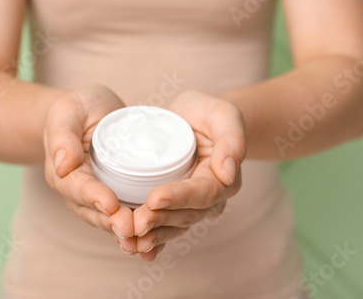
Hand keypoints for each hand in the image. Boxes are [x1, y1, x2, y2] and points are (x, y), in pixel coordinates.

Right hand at [43, 85, 137, 254]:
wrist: (91, 113)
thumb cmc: (79, 108)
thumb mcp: (68, 110)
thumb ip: (63, 133)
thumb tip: (62, 164)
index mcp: (63, 171)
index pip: (77, 187)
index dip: (94, 197)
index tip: (111, 204)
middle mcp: (77, 189)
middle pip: (93, 211)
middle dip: (112, 222)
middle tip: (131, 229)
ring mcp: (95, 197)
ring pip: (109, 220)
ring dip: (125, 233)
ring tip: (144, 242)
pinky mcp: (114, 198)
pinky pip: (122, 218)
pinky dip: (136, 233)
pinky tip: (153, 246)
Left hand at [133, 90, 245, 260]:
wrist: (196, 119)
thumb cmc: (209, 113)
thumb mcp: (224, 115)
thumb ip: (231, 139)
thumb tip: (228, 172)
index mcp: (224, 177)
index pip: (203, 193)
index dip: (179, 198)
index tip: (154, 198)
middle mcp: (211, 198)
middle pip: (186, 215)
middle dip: (160, 220)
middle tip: (136, 224)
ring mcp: (192, 205)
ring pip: (174, 226)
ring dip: (153, 235)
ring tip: (130, 240)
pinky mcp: (176, 207)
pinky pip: (166, 227)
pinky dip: (154, 240)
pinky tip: (137, 250)